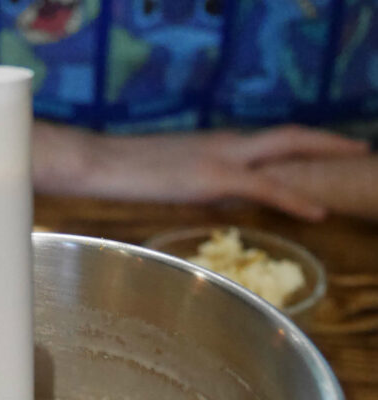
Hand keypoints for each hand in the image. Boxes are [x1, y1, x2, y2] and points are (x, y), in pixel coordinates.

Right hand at [42, 123, 369, 219]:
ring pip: (286, 152)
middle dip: (326, 143)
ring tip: (354, 164)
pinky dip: (296, 198)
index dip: (297, 147)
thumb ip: (196, 187)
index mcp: (213, 145)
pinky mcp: (214, 177)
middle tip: (357, 150)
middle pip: (288, 136)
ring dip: (323, 158)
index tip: (321, 155)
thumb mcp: (167, 181)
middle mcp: (224, 143)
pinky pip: (266, 186)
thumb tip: (214, 203)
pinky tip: (318, 211)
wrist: (97, 163)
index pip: (266, 142)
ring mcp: (221, 157)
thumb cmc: (121, 177)